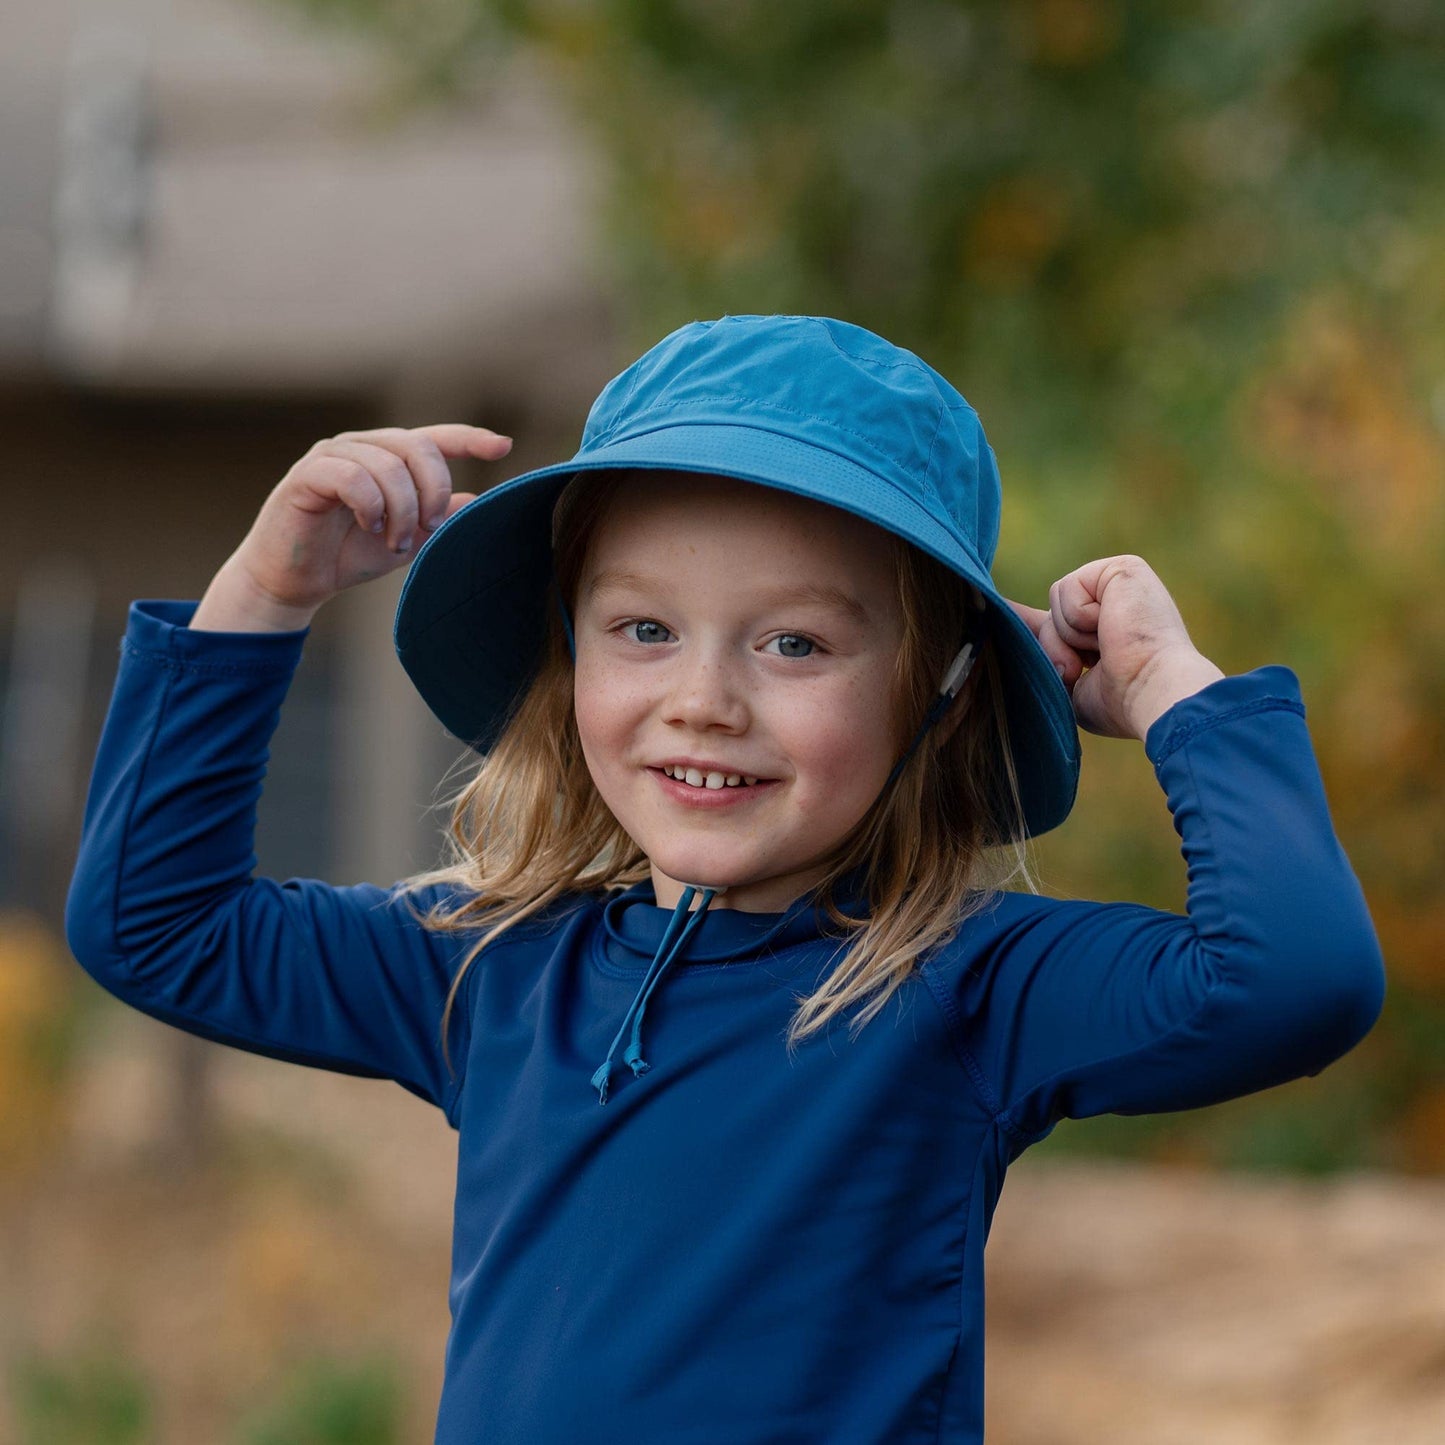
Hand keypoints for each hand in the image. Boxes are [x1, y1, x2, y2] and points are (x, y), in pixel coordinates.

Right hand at [222, 424, 512, 616]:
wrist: (293, 582)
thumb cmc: (346, 556)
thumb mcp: (406, 539)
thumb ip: (438, 519)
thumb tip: (477, 501)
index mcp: (388, 458)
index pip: (434, 438)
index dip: (470, 439)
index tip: (503, 447)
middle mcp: (362, 446)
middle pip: (417, 447)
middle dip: (434, 490)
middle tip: (429, 526)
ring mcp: (332, 455)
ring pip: (388, 464)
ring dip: (401, 508)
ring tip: (394, 541)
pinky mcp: (307, 474)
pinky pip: (352, 476)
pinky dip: (370, 505)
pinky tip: (369, 526)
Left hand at [1004, 555, 1224, 740]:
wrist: (1153, 693)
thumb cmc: (1120, 701)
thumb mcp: (1069, 683)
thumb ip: (1043, 653)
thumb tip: (1007, 620)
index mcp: (1109, 632)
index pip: (1060, 624)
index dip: (1033, 629)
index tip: (1001, 619)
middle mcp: (1117, 605)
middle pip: (1050, 618)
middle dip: (1055, 648)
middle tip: (1085, 668)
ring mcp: (1121, 585)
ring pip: (1055, 605)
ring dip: (1068, 637)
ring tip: (1106, 649)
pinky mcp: (1121, 568)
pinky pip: (1066, 589)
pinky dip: (1079, 617)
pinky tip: (1110, 627)